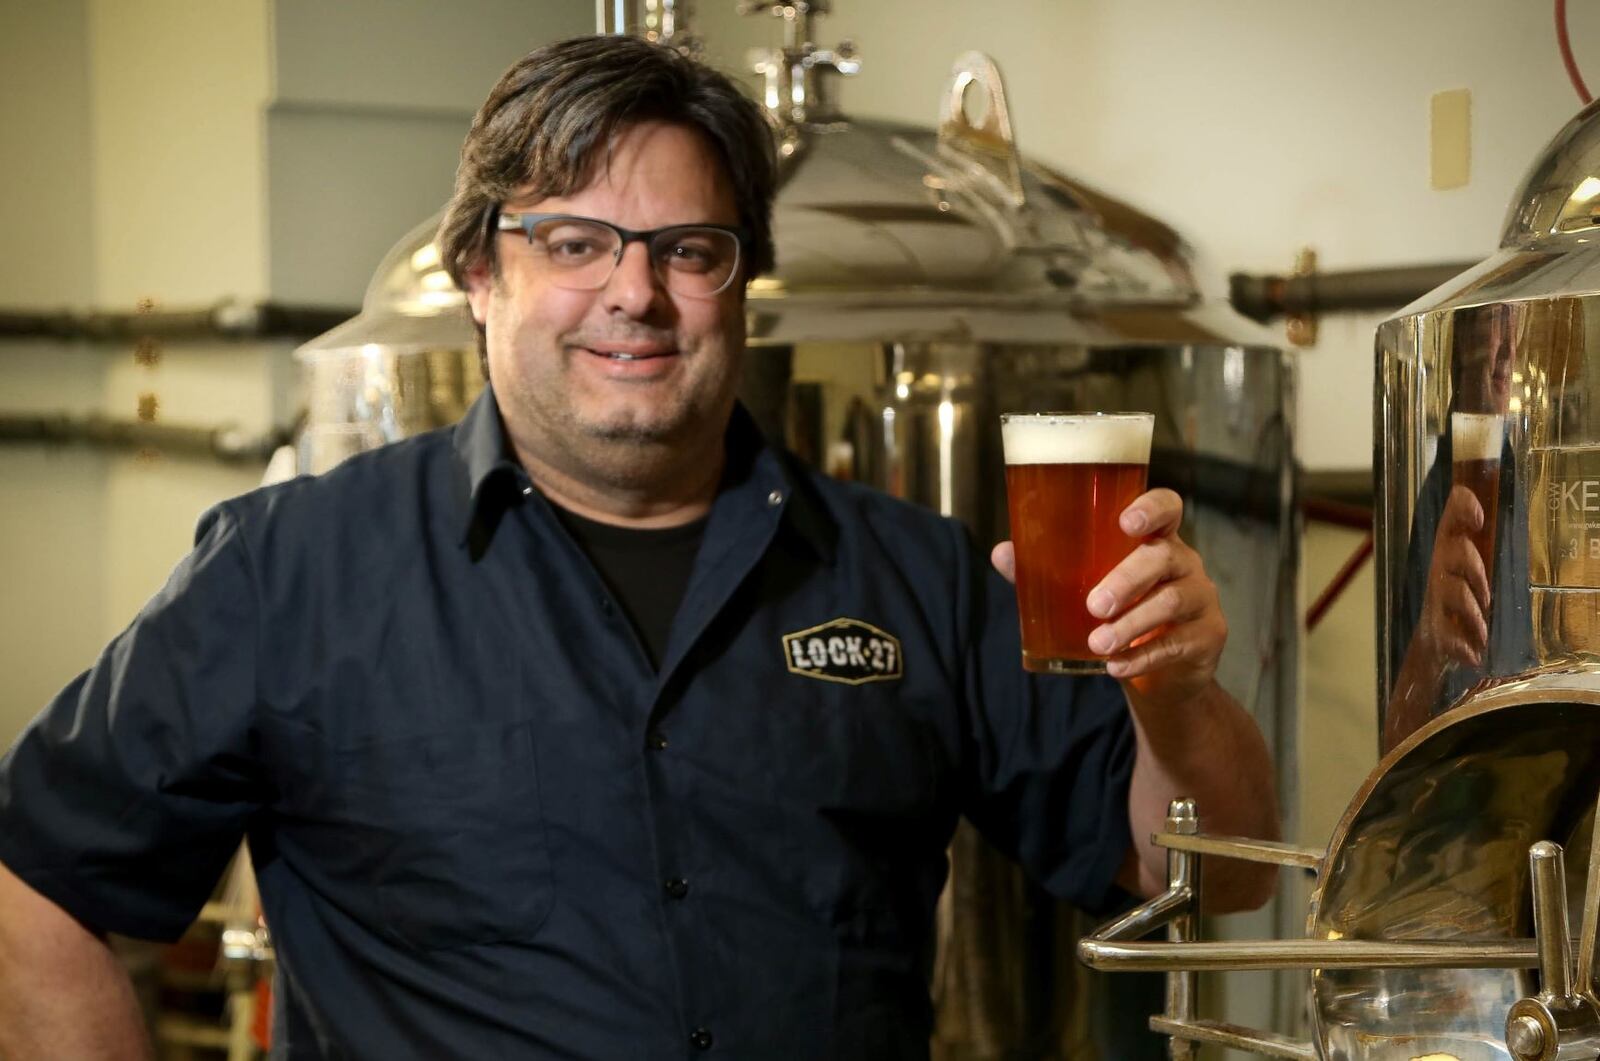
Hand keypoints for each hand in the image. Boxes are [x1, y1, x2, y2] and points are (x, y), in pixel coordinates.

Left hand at [991, 488, 1225, 707]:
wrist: (1161, 676)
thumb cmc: (1121, 615)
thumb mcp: (1086, 591)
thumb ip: (1048, 572)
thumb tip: (1002, 552)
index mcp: (1156, 540)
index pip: (1167, 508)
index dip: (1152, 508)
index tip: (1126, 521)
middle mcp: (1184, 563)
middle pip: (1163, 557)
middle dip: (1127, 579)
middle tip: (1093, 605)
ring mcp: (1201, 598)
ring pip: (1172, 601)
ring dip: (1132, 623)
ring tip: (1097, 643)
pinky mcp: (1208, 636)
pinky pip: (1177, 643)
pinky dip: (1143, 657)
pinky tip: (1116, 667)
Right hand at [1416, 485, 1490, 668]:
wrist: (1437, 642)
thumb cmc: (1468, 595)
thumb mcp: (1480, 564)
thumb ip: (1493, 543)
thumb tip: (1517, 502)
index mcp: (1452, 547)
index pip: (1450, 518)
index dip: (1461, 510)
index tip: (1480, 517)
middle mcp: (1441, 568)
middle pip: (1451, 555)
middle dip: (1471, 568)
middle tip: (1488, 590)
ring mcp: (1437, 598)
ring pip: (1452, 595)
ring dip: (1471, 612)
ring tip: (1485, 632)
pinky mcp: (1437, 629)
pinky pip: (1445, 636)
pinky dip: (1459, 647)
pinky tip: (1473, 656)